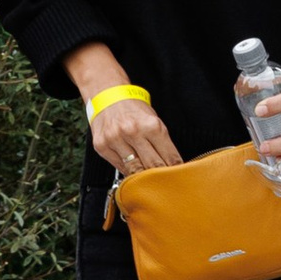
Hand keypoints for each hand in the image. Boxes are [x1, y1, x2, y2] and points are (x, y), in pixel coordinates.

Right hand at [63, 41, 181, 175]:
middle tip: (167, 184)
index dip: (176, 170)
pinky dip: (128, 172)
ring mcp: (115, 139)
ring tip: (150, 182)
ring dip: (144, 179)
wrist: (107, 95)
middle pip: (153, 167)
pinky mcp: (102, 146)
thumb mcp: (153, 120)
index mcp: (150, 125)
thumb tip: (171, 166)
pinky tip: (133, 171)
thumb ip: (162, 143)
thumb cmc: (133, 108)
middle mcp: (132, 132)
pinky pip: (119, 167)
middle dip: (162, 178)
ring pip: (135, 171)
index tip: (179, 177)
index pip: (169, 157)